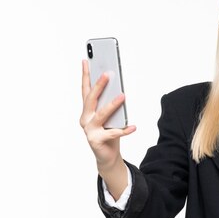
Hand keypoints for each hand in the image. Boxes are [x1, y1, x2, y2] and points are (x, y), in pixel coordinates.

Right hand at [79, 59, 135, 174]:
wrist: (106, 157)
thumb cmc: (108, 133)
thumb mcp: (109, 117)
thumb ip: (109, 105)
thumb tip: (119, 91)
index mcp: (87, 110)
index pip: (85, 90)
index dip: (85, 75)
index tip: (86, 60)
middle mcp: (85, 119)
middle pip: (91, 99)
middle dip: (99, 85)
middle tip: (108, 73)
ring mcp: (89, 130)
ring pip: (101, 115)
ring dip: (112, 105)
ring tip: (122, 96)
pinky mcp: (97, 141)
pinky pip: (112, 133)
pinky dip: (124, 130)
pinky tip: (133, 127)